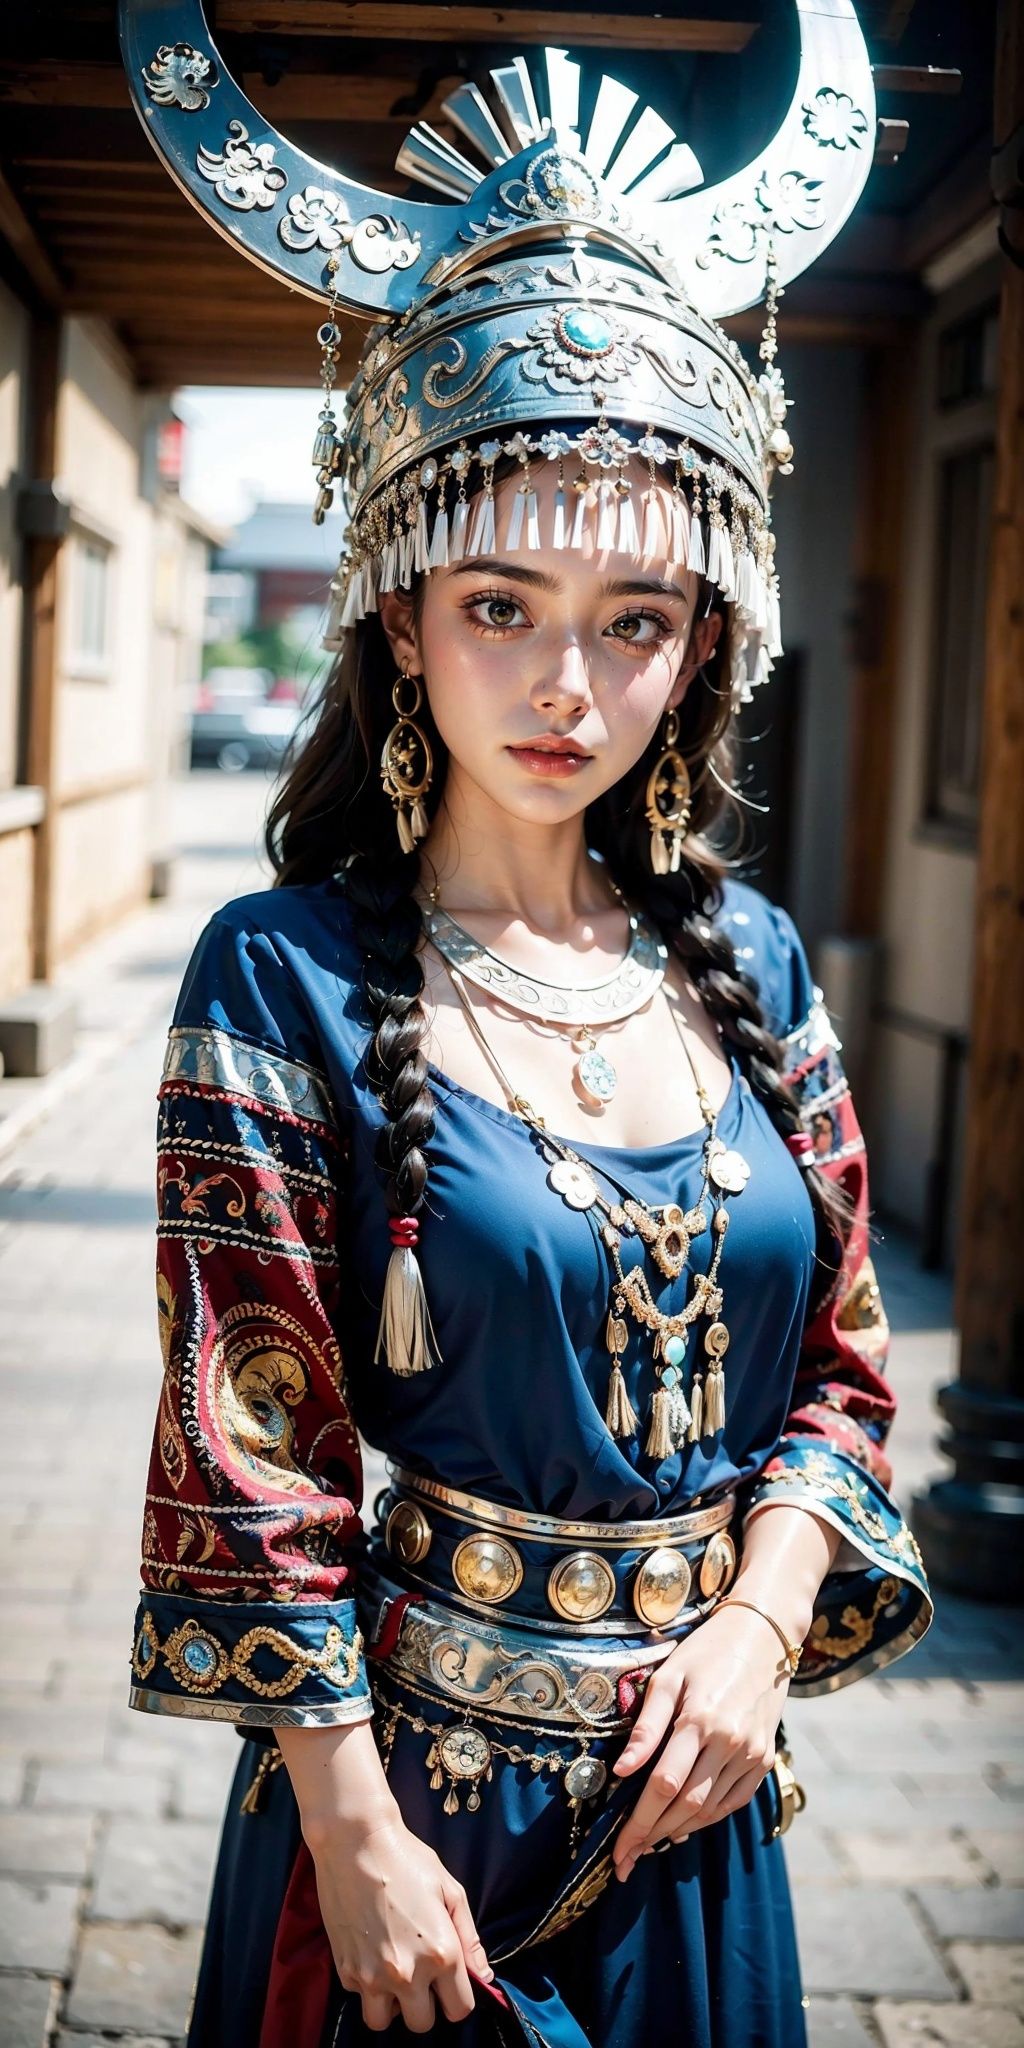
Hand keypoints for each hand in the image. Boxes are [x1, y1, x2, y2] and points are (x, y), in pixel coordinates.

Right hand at [308, 1808, 493, 2032]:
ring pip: (383, 2022)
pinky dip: (366, 1985)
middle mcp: (407, 1973)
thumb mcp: (450, 1891)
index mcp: (441, 1954)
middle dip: (425, 2004)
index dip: (457, 1998)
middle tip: (421, 1975)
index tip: (449, 1982)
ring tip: (394, 1973)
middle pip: (422, 2024)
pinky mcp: (345, 1970)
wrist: (355, 1841)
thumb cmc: (408, 1859)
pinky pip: (360, 1997)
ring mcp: (372, 1975)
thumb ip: (469, 1939)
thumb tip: (484, 1975)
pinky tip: (371, 1954)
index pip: (459, 2010)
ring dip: (391, 2005)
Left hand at [611, 1603, 789, 1879]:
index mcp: (700, 1720)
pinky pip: (732, 1802)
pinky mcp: (764, 1760)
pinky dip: (707, 1819)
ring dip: (676, 1832)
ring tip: (646, 1845)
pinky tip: (683, 1826)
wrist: (764, 1637)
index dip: (637, 1823)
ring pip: (710, 1810)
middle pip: (686, 1806)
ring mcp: (751, 1754)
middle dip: (651, 1836)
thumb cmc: (707, 1650)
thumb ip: (646, 1726)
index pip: (663, 1786)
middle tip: (624, 1860)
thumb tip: (621, 1771)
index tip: (617, 1849)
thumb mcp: (668, 1676)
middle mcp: (729, 1742)